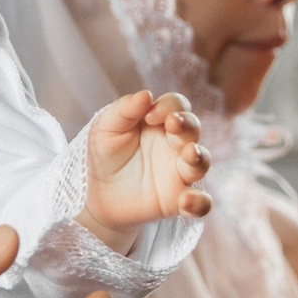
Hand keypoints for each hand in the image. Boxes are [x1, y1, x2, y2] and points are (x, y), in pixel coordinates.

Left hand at [80, 90, 211, 239]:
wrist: (96, 194)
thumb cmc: (103, 154)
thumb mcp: (106, 128)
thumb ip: (124, 110)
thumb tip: (146, 94)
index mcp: (160, 122)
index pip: (177, 106)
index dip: (169, 106)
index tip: (149, 115)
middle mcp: (175, 145)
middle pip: (193, 128)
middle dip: (187, 124)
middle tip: (172, 124)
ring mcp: (179, 173)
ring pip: (202, 162)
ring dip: (200, 157)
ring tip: (190, 155)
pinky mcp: (177, 200)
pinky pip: (200, 203)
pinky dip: (199, 203)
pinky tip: (186, 202)